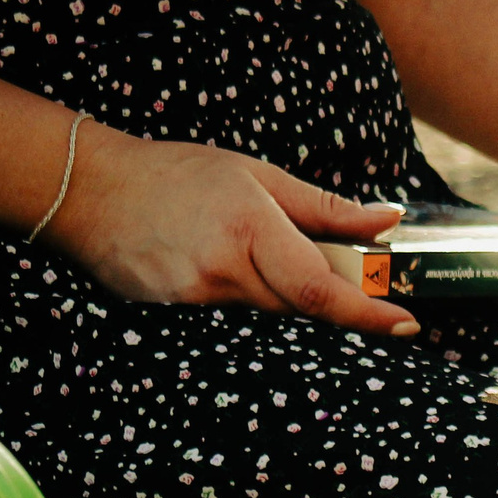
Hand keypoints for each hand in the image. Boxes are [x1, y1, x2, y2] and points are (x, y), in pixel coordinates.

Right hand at [44, 126, 418, 335]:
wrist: (90, 190)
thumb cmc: (178, 174)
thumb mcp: (258, 175)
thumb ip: (326, 207)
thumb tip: (388, 220)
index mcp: (251, 229)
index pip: (320, 289)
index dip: (368, 314)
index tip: (407, 323)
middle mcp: (222, 269)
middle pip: (301, 303)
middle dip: (330, 290)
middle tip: (344, 268)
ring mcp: (194, 295)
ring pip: (269, 307)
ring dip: (285, 286)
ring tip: (252, 241)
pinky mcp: (174, 309)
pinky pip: (235, 308)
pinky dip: (249, 289)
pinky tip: (223, 256)